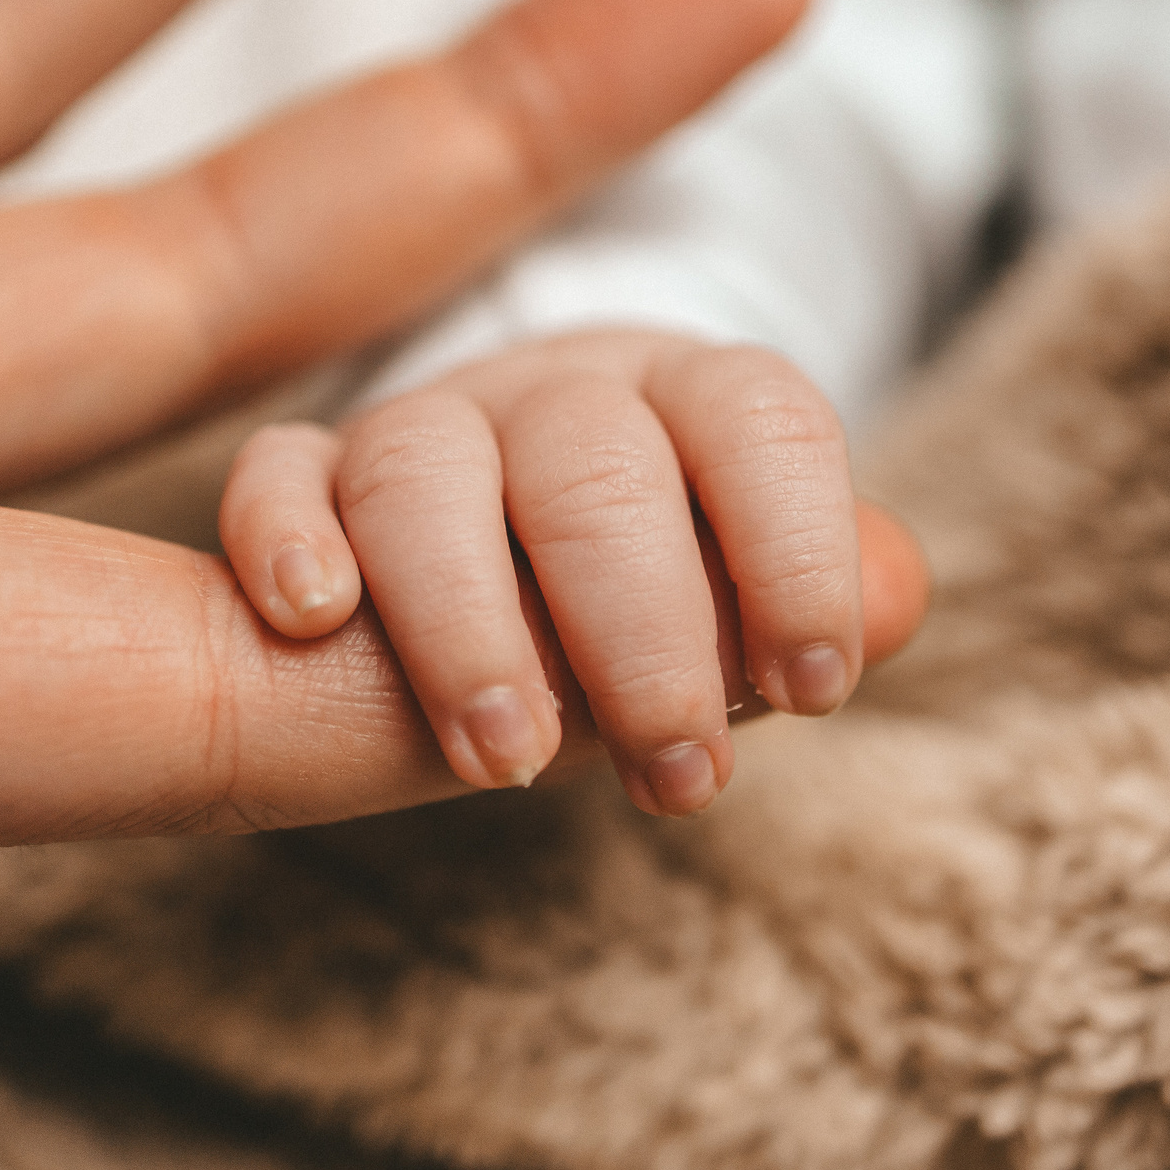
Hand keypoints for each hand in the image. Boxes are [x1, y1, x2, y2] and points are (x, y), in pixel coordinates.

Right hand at [220, 330, 899, 814]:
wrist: (523, 514)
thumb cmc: (664, 571)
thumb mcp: (755, 579)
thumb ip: (830, 592)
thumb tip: (892, 598)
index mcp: (691, 396)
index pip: (760, 422)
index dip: (798, 550)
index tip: (816, 687)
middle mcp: (557, 391)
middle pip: (595, 471)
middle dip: (643, 634)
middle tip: (676, 778)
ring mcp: (427, 424)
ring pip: (424, 472)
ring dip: (466, 620)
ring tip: (506, 759)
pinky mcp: (315, 470)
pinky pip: (277, 471)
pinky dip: (284, 532)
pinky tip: (314, 616)